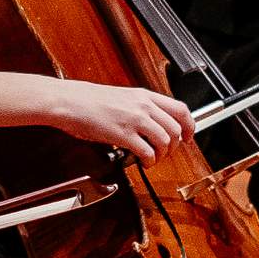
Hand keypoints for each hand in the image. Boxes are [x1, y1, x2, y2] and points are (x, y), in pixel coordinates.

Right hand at [36, 76, 194, 157]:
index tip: (188, 137)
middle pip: (175, 129)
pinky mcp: (122, 134)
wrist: (68, 101)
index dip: (189, 126)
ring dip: (162, 155)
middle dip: (175, 146)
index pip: (180, 109)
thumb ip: (140, 108)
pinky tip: (143, 162)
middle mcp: (143, 106)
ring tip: (153, 159)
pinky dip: (150, 161)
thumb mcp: (122, 97)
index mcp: (144, 95)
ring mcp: (134, 119)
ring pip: (165, 141)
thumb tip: (153, 124)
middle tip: (166, 153)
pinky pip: (147, 151)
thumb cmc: (88, 100)